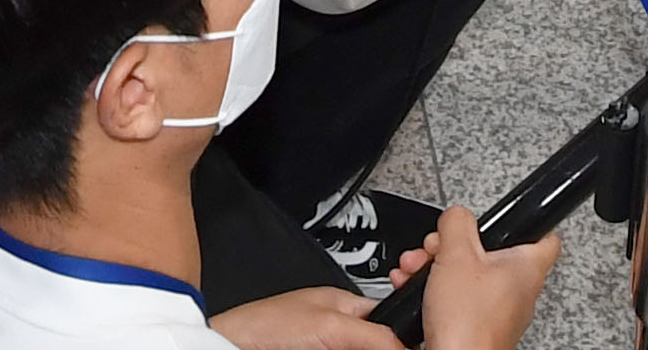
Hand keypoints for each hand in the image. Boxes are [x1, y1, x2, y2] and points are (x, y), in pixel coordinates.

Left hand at [208, 285, 401, 349]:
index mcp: (344, 303)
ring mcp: (323, 346)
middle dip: (384, 348)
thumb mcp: (331, 327)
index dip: (401, 336)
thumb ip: (372, 336)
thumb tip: (407, 347)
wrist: (231, 345)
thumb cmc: (267, 325)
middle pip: (374, 343)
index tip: (416, 346)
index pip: (387, 319)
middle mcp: (335, 326)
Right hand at [388, 204, 561, 349]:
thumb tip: (457, 216)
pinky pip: (459, 299)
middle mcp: (518, 291)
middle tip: (438, 248)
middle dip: (454, 246)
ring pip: (469, 275)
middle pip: (490, 253)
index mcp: (526, 268)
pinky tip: (418, 290)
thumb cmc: (469, 323)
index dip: (526, 223)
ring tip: (419, 269)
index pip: (545, 236)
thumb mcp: (457, 253)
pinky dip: (438, 291)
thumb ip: (457, 223)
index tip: (508, 219)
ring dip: (439, 267)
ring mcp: (500, 312)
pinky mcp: (479, 326)